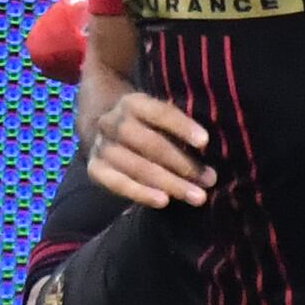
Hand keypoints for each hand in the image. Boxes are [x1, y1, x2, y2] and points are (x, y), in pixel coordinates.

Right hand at [84, 90, 209, 208]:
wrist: (99, 126)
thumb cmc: (144, 123)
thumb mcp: (156, 114)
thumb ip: (177, 127)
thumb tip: (209, 148)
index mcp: (132, 103)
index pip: (159, 113)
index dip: (182, 127)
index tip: (205, 142)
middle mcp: (112, 122)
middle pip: (149, 144)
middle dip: (182, 164)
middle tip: (209, 179)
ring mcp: (101, 146)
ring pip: (136, 166)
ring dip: (169, 183)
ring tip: (197, 196)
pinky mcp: (94, 169)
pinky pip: (118, 184)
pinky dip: (141, 193)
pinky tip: (164, 201)